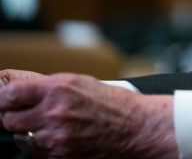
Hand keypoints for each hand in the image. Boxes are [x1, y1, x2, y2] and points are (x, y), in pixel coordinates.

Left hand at [0, 72, 177, 157]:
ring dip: (29, 133)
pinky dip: (42, 146)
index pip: (9, 95)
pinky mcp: (59, 155)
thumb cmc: (112, 103)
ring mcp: (55, 137)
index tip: (5, 100)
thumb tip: (14, 85)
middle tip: (26, 115)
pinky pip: (36, 152)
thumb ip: (45, 85)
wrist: (135, 127)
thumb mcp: (79, 82)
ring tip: (50, 126)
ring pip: (20, 138)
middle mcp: (53, 112)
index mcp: (58, 88)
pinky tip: (60, 137)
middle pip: (8, 119)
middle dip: (13, 118)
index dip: (3, 98)